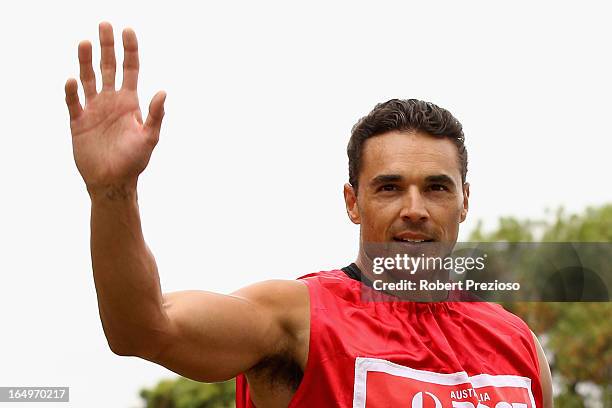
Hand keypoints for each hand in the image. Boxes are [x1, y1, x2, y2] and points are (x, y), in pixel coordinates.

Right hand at [65, 22, 165, 195]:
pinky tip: (72, 80)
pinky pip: (73, 102)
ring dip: (85, 61)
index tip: (128, 31)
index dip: (130, 50)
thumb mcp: (149, 138)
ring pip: (88, 79)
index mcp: (130, 102)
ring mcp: (94, 110)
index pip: (130, 69)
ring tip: (85, 42)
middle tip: (104, 24)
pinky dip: (72, 91)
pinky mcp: (78, 122)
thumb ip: (155, 116)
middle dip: (107, 46)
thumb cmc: (134, 161)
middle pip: (108, 67)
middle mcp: (111, 101)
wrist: (112, 181)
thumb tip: (163, 92)